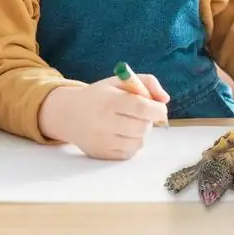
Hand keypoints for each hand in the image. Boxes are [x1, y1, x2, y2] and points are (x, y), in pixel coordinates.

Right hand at [38, 73, 169, 159]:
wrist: (68, 113)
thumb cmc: (100, 94)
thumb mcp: (120, 80)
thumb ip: (147, 82)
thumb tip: (165, 99)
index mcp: (110, 100)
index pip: (142, 108)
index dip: (157, 110)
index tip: (161, 109)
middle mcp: (104, 122)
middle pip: (142, 127)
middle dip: (149, 120)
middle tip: (142, 113)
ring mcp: (102, 141)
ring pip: (138, 142)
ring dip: (142, 132)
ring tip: (131, 122)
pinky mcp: (101, 154)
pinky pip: (129, 153)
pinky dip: (132, 143)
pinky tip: (124, 133)